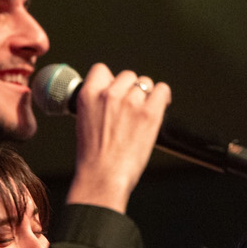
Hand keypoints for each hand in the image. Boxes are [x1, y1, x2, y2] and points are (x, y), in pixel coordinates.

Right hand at [65, 63, 171, 213]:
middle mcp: (109, 94)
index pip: (101, 70)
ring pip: (145, 83)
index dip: (111, 80)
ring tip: (143, 113)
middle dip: (130, 89)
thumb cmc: (93, 158)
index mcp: (88, 95)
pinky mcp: (149, 113)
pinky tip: (160, 106)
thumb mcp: (84, 122)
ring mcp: (130, 102)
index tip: (116, 91)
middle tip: (131, 107)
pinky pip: (162, 90)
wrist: (103, 177)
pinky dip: (163, 97)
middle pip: (127, 75)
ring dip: (146, 95)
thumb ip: (96, 104)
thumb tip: (112, 97)